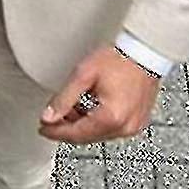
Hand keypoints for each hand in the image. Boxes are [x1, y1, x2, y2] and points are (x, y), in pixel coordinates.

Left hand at [38, 44, 160, 143]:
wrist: (144, 52)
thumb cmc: (120, 59)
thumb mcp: (84, 75)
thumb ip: (64, 98)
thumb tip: (49, 116)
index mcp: (111, 118)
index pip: (75, 134)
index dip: (56, 132)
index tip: (44, 128)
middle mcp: (124, 127)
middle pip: (87, 137)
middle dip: (68, 129)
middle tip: (52, 119)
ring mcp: (133, 126)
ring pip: (99, 134)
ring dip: (82, 126)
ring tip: (69, 110)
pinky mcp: (138, 121)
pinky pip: (112, 128)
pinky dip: (97, 122)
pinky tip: (89, 110)